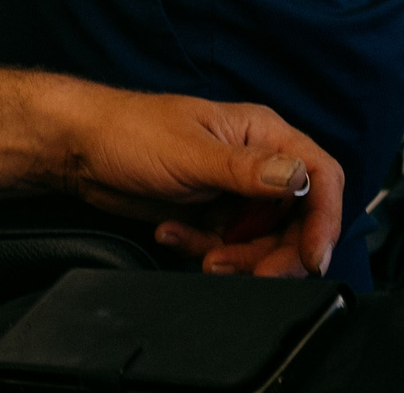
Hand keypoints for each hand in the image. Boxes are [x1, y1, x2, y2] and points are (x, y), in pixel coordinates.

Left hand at [50, 86, 342, 277]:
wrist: (78, 148)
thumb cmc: (128, 131)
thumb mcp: (190, 154)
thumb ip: (247, 171)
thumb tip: (300, 178)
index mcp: (260, 133)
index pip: (320, 176)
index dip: (326, 220)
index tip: (312, 257)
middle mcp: (254, 162)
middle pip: (297, 221)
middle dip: (275, 254)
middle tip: (249, 272)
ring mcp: (233, 191)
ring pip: (264, 242)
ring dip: (237, 258)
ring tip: (201, 254)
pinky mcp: (210, 215)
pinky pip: (228, 247)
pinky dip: (203, 250)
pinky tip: (171, 234)